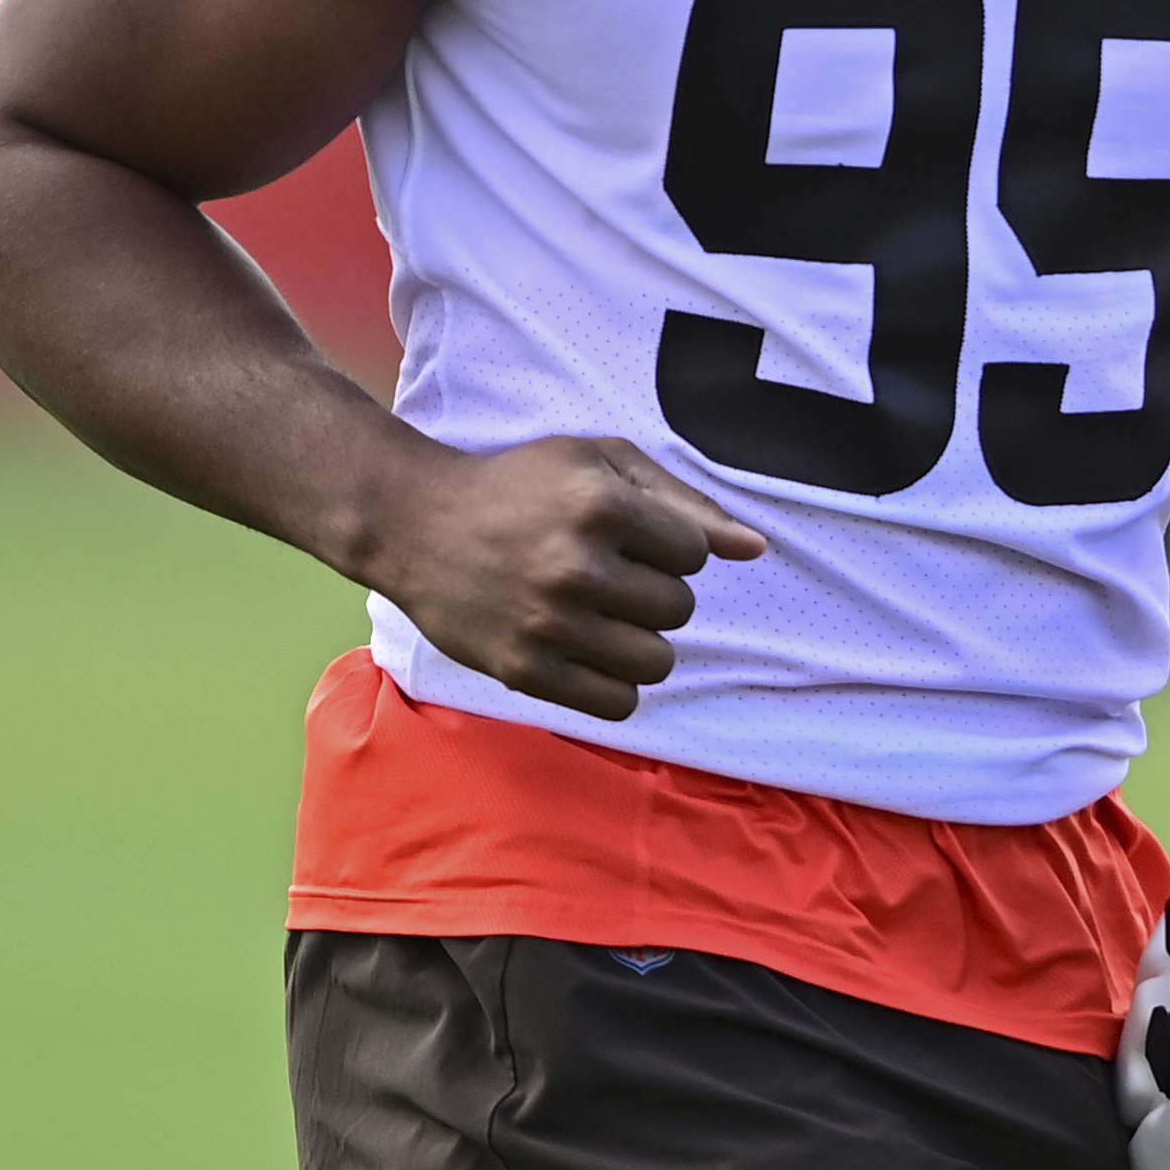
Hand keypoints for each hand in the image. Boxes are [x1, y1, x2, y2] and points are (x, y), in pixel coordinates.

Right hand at [364, 436, 767, 720]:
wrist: (415, 523)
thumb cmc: (519, 487)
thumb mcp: (598, 465)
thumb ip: (682, 503)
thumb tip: (755, 549)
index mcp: (600, 505)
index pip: (695, 554)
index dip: (670, 548)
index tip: (631, 541)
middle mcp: (576, 566)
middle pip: (679, 610)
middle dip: (655, 594)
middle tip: (610, 579)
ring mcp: (548, 623)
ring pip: (656, 662)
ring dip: (640, 643)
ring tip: (602, 618)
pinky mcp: (525, 670)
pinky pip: (618, 704)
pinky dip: (615, 685)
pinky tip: (588, 653)